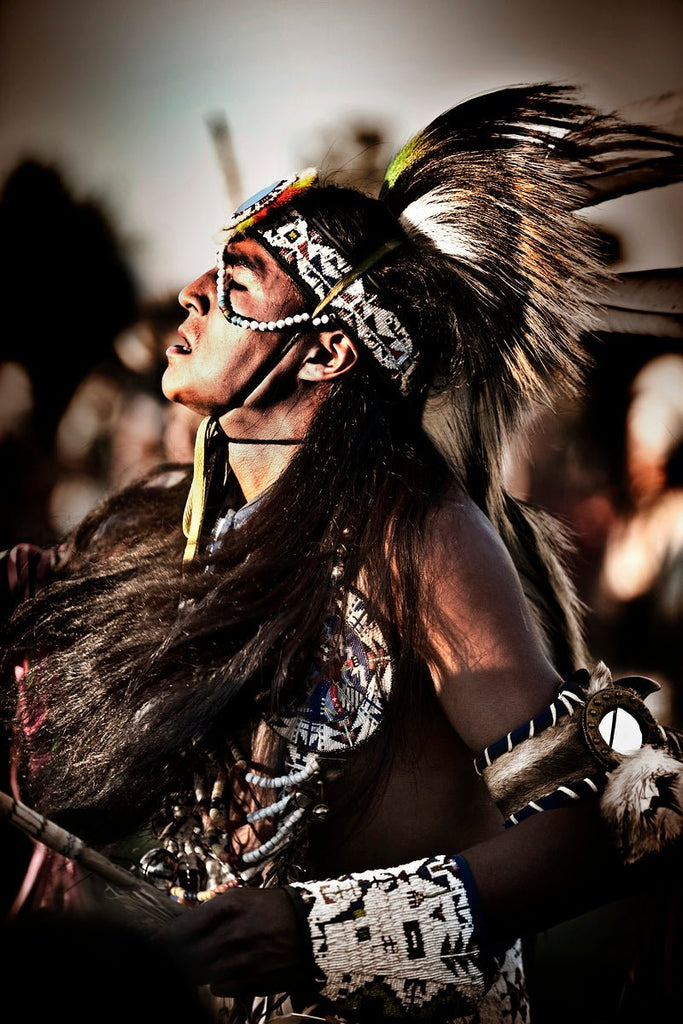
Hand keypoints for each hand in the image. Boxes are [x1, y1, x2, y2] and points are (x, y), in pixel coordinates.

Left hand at [161, 885, 309, 997]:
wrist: (311, 929)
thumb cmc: (272, 909)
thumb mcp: (241, 898)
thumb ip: (210, 911)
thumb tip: (181, 925)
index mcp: (227, 907)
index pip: (181, 929)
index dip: (164, 939)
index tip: (158, 944)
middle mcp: (231, 933)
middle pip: (186, 955)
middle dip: (178, 957)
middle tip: (175, 957)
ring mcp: (240, 960)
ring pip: (200, 974)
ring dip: (198, 969)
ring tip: (209, 960)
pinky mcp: (250, 982)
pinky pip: (218, 988)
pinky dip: (219, 982)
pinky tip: (228, 970)